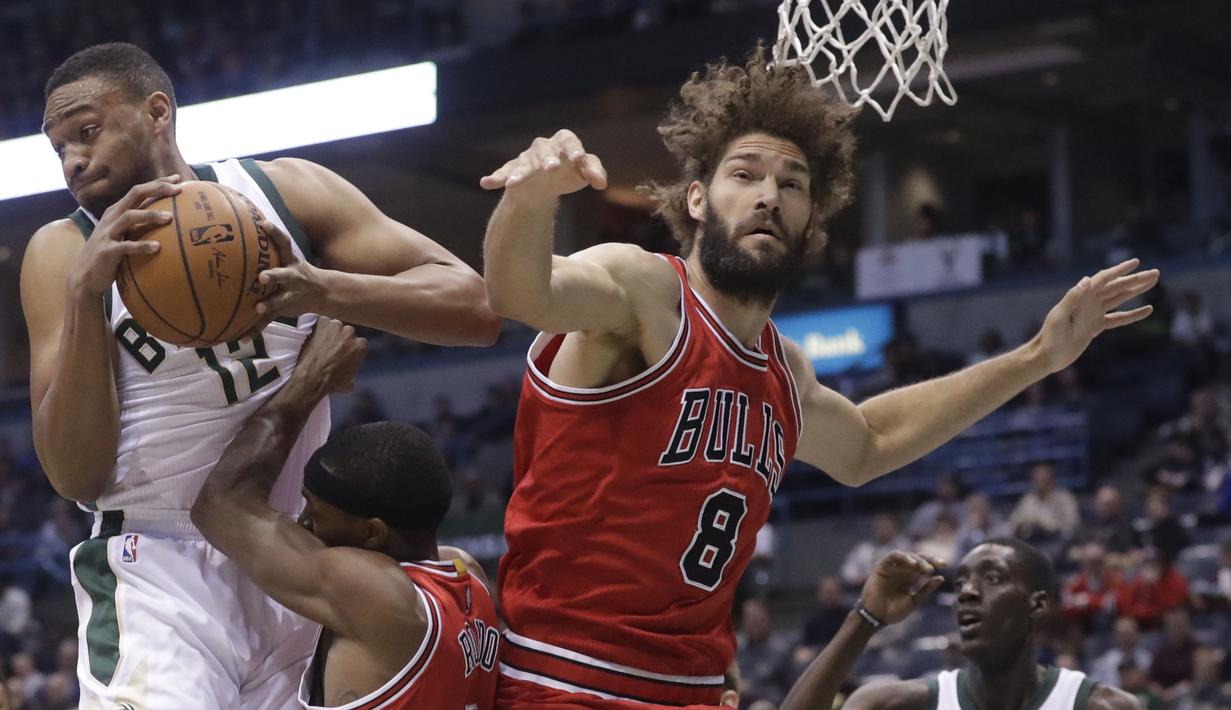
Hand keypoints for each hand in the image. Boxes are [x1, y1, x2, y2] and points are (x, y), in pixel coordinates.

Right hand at [67, 176, 182, 297]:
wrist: (84, 276)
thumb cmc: (110, 254)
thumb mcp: (123, 235)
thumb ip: (139, 225)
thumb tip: (169, 221)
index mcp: (116, 211)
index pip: (138, 191)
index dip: (157, 183)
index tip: (177, 178)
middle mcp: (112, 218)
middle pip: (134, 195)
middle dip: (156, 189)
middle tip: (177, 189)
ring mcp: (108, 233)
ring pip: (129, 217)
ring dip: (150, 215)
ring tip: (170, 217)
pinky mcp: (107, 251)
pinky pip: (125, 246)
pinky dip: (141, 245)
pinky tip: (157, 247)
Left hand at [241, 219, 326, 336]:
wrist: (325, 293)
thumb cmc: (300, 273)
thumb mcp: (292, 259)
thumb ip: (272, 251)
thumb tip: (247, 231)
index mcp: (291, 263)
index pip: (284, 244)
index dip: (275, 233)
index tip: (263, 223)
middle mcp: (292, 277)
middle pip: (283, 274)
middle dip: (272, 275)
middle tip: (261, 276)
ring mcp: (290, 294)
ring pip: (279, 300)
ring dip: (269, 304)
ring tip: (258, 308)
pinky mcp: (284, 309)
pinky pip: (268, 320)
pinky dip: (254, 330)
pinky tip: (240, 338)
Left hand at [294, 318, 367, 394]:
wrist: (312, 378)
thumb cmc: (331, 382)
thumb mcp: (348, 383)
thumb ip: (352, 374)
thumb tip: (350, 382)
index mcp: (361, 346)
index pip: (358, 343)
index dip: (350, 348)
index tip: (344, 353)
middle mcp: (351, 333)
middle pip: (347, 332)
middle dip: (341, 338)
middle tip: (332, 348)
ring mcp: (335, 326)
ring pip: (334, 325)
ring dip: (330, 331)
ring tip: (321, 342)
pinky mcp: (321, 323)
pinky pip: (321, 321)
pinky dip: (318, 326)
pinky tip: (314, 334)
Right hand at [479, 129, 607, 201]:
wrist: (544, 190)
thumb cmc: (567, 175)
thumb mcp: (583, 174)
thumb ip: (595, 173)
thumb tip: (602, 183)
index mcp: (563, 143)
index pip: (569, 140)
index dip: (572, 149)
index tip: (577, 160)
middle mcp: (543, 148)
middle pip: (544, 149)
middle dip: (547, 158)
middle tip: (552, 168)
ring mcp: (526, 160)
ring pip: (523, 163)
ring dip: (520, 172)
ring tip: (516, 183)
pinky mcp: (512, 172)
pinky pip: (503, 173)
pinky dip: (496, 178)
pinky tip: (486, 183)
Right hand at [859, 551, 944, 624]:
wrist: (877, 617)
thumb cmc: (894, 611)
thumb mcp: (914, 601)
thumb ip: (926, 590)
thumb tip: (941, 578)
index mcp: (910, 577)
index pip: (923, 565)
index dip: (934, 562)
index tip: (945, 565)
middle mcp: (901, 570)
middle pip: (917, 558)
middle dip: (929, 560)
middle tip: (939, 566)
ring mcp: (892, 568)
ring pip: (906, 556)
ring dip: (917, 559)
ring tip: (926, 569)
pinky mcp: (882, 566)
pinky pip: (892, 556)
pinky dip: (902, 557)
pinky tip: (911, 564)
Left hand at [1035, 258, 1159, 372]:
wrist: (1047, 356)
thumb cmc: (1050, 337)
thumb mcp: (1059, 317)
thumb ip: (1072, 298)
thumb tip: (1086, 279)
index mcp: (1081, 297)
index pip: (1103, 279)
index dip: (1119, 270)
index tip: (1136, 262)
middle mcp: (1089, 302)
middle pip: (1116, 287)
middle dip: (1135, 279)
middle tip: (1155, 273)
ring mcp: (1093, 314)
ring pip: (1119, 299)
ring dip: (1136, 291)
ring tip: (1153, 282)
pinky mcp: (1095, 327)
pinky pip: (1118, 318)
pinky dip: (1132, 315)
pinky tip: (1147, 310)